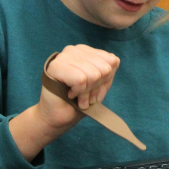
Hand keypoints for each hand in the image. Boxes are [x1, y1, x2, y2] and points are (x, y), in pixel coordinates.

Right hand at [8, 45, 118, 161]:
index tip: (93, 90)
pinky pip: (81, 79)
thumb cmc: (77, 102)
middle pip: (104, 68)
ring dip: (87, 92)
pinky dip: (79, 92)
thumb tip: (114, 60)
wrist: (57, 118)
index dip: (106, 81)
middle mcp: (74, 50)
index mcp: (86, 51)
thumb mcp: (100, 86)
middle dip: (96, 87)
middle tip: (85, 95)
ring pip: (93, 74)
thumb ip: (108, 73)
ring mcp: (63, 57)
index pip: (112, 61)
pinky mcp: (55, 67)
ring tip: (77, 97)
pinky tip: (70, 94)